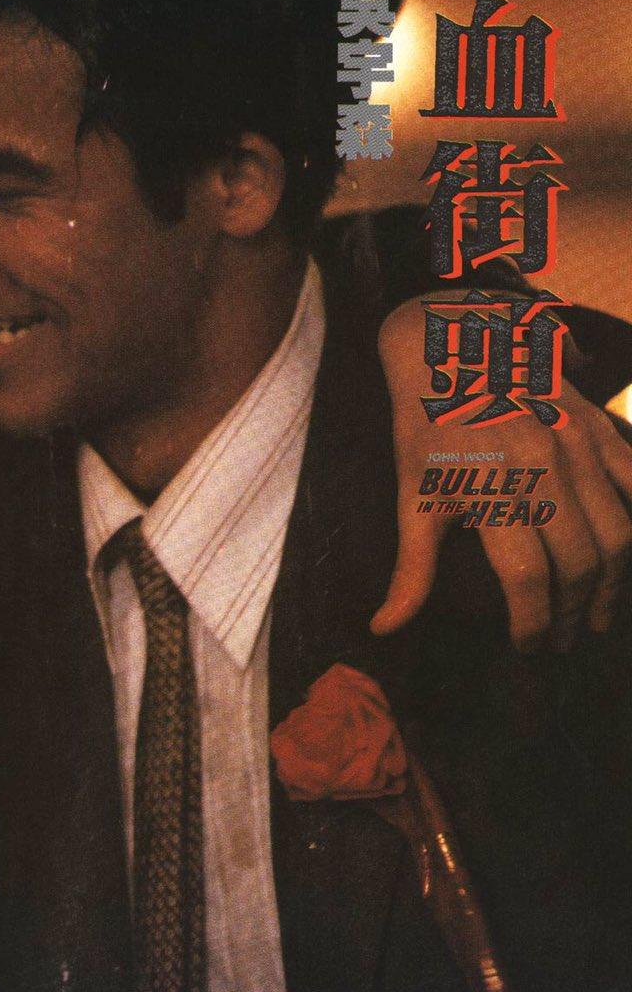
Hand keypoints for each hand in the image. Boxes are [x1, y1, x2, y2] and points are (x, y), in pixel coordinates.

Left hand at [374, 299, 631, 649]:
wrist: (453, 345)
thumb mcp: (411, 494)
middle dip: (574, 613)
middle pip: (581, 562)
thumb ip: (411, 567)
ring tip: (596, 614)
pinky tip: (631, 560)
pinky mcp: (600, 427)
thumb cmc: (426, 425)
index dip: (533, 622)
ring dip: (613, 584)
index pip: (528, 577)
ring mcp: (579, 445)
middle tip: (564, 640)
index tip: (528, 646)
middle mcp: (543, 467)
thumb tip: (384, 627)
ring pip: (619, 534)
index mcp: (492, 486)